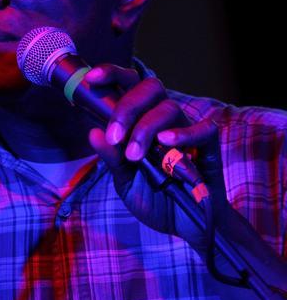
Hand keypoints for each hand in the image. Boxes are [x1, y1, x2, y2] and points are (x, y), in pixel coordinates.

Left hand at [84, 64, 224, 245]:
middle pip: (149, 88)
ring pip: (168, 108)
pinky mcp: (208, 145)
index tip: (91, 78)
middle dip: (126, 108)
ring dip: (146, 129)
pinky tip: (167, 142)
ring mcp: (185, 128)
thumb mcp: (125, 180)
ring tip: (134, 155)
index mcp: (138, 119)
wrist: (185, 225)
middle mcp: (161, 118)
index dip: (111, 74)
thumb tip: (93, 132)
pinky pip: (202, 129)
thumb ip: (111, 157)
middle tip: (114, 135)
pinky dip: (184, 133)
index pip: (128, 85)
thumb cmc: (154, 197)